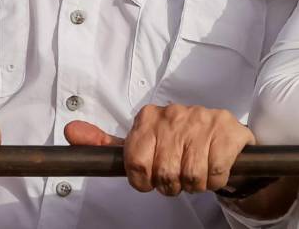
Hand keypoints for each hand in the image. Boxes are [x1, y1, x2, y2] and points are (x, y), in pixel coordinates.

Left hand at [65, 103, 252, 195]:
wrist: (222, 136)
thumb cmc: (176, 143)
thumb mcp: (140, 144)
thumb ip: (104, 143)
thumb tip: (70, 130)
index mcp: (150, 117)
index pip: (136, 163)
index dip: (145, 179)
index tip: (152, 175)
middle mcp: (176, 114)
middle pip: (164, 173)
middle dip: (171, 184)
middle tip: (177, 175)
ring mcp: (204, 120)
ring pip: (190, 175)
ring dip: (193, 184)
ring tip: (195, 171)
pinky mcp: (228, 131)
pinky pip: (214, 173)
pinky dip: (214, 181)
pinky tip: (213, 168)